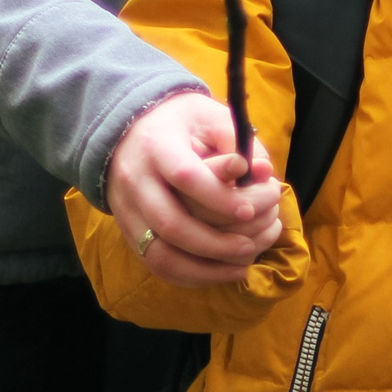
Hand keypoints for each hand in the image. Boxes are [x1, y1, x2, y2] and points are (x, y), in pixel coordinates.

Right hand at [106, 92, 282, 287]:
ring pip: (160, 254)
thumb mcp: (208, 116)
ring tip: (242, 265)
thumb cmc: (180, 123)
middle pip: (171, 224)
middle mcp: (135, 180)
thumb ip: (238, 142)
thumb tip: (263, 172)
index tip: (250, 210)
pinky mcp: (128, 231)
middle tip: (250, 246)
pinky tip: (221, 272)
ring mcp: (127, 210)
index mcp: (157, 145)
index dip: (220, 198)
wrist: (128, 131)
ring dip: (205, 268)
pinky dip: (190, 275)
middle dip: (216, 243)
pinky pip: (155, 264)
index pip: (186, 177)